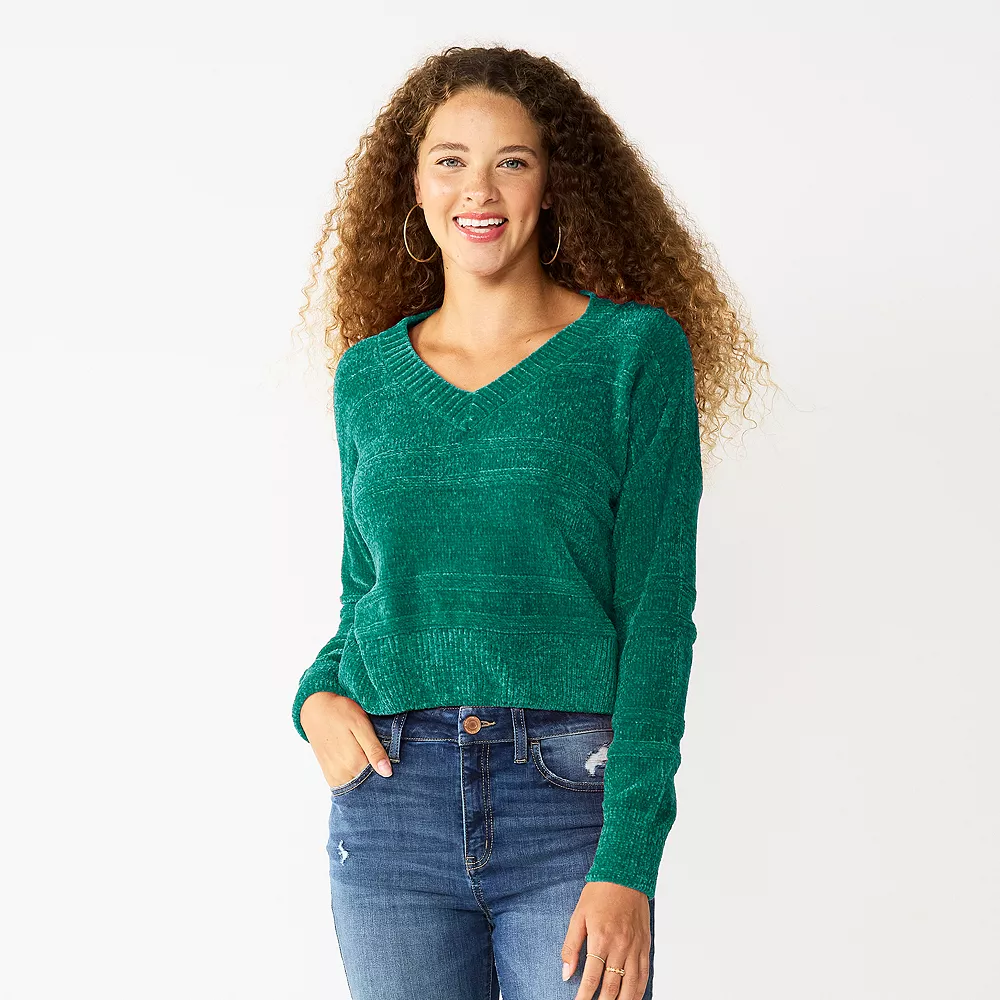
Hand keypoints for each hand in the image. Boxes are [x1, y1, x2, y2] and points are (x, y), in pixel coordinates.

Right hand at [300, 692, 392, 785]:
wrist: (315, 708)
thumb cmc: (340, 712)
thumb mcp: (361, 725)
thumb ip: (374, 750)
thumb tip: (387, 772)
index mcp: (354, 762)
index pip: (378, 779)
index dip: (388, 772)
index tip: (395, 765)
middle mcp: (342, 773)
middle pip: (367, 785)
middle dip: (378, 779)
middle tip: (384, 762)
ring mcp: (334, 775)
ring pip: (356, 787)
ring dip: (366, 781)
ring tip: (372, 763)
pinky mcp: (328, 773)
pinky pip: (344, 786)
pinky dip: (355, 781)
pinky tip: (360, 769)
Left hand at [561, 881, 650, 999]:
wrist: (625, 875)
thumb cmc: (599, 893)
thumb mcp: (578, 916)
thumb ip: (571, 946)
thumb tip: (566, 972)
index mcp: (601, 939)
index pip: (592, 978)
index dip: (584, 996)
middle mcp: (620, 946)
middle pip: (612, 987)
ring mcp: (635, 947)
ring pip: (631, 986)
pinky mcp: (645, 945)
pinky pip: (644, 974)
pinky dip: (639, 991)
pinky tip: (632, 998)